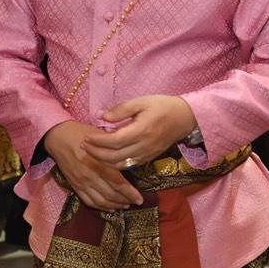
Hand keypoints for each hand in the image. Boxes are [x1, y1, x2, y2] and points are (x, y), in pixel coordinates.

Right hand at [43, 121, 140, 210]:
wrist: (58, 137)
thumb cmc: (82, 134)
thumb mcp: (101, 138)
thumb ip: (114, 152)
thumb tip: (131, 160)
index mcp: (99, 162)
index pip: (118, 183)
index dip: (130, 193)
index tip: (140, 199)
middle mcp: (90, 175)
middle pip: (111, 194)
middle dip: (125, 201)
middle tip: (135, 202)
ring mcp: (81, 182)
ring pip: (101, 201)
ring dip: (114, 205)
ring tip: (125, 205)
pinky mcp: (75, 185)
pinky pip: (89, 201)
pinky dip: (100, 207)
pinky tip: (109, 207)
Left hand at [82, 95, 196, 167]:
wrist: (184, 118)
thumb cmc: (162, 106)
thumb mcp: (142, 101)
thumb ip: (121, 109)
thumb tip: (102, 117)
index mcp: (142, 130)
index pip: (114, 141)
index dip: (98, 141)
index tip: (86, 137)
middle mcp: (144, 146)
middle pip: (114, 157)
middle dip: (96, 153)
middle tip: (83, 146)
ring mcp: (147, 154)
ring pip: (120, 165)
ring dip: (103, 161)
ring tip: (91, 152)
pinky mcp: (148, 158)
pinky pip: (128, 165)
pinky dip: (114, 163)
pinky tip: (105, 155)